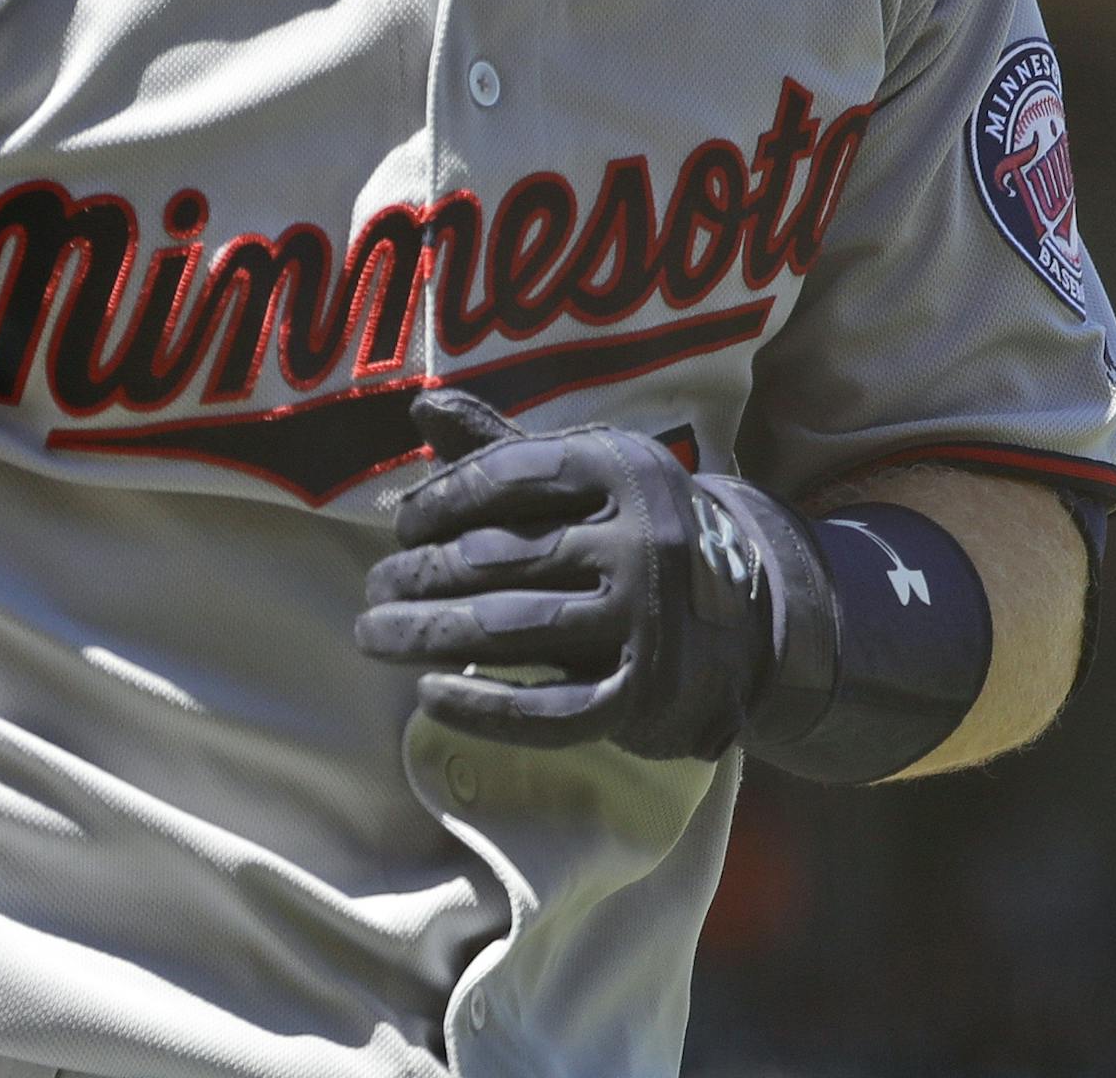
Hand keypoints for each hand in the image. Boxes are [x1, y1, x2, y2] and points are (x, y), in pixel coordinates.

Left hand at [355, 390, 802, 757]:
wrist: (742, 620)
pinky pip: (546, 711)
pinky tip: (426, 695)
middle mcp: (641, 541)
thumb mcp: (582, 476)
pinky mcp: (641, 697)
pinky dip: (480, 709)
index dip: (439, 501)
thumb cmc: (629, 534)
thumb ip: (500, 444)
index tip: (401, 526)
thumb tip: (419, 403)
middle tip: (373, 589)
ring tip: (374, 634)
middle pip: (497, 557)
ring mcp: (645, 623)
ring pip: (510, 630)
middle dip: (418, 575)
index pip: (506, 477)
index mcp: (622, 469)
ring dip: (425, 634)